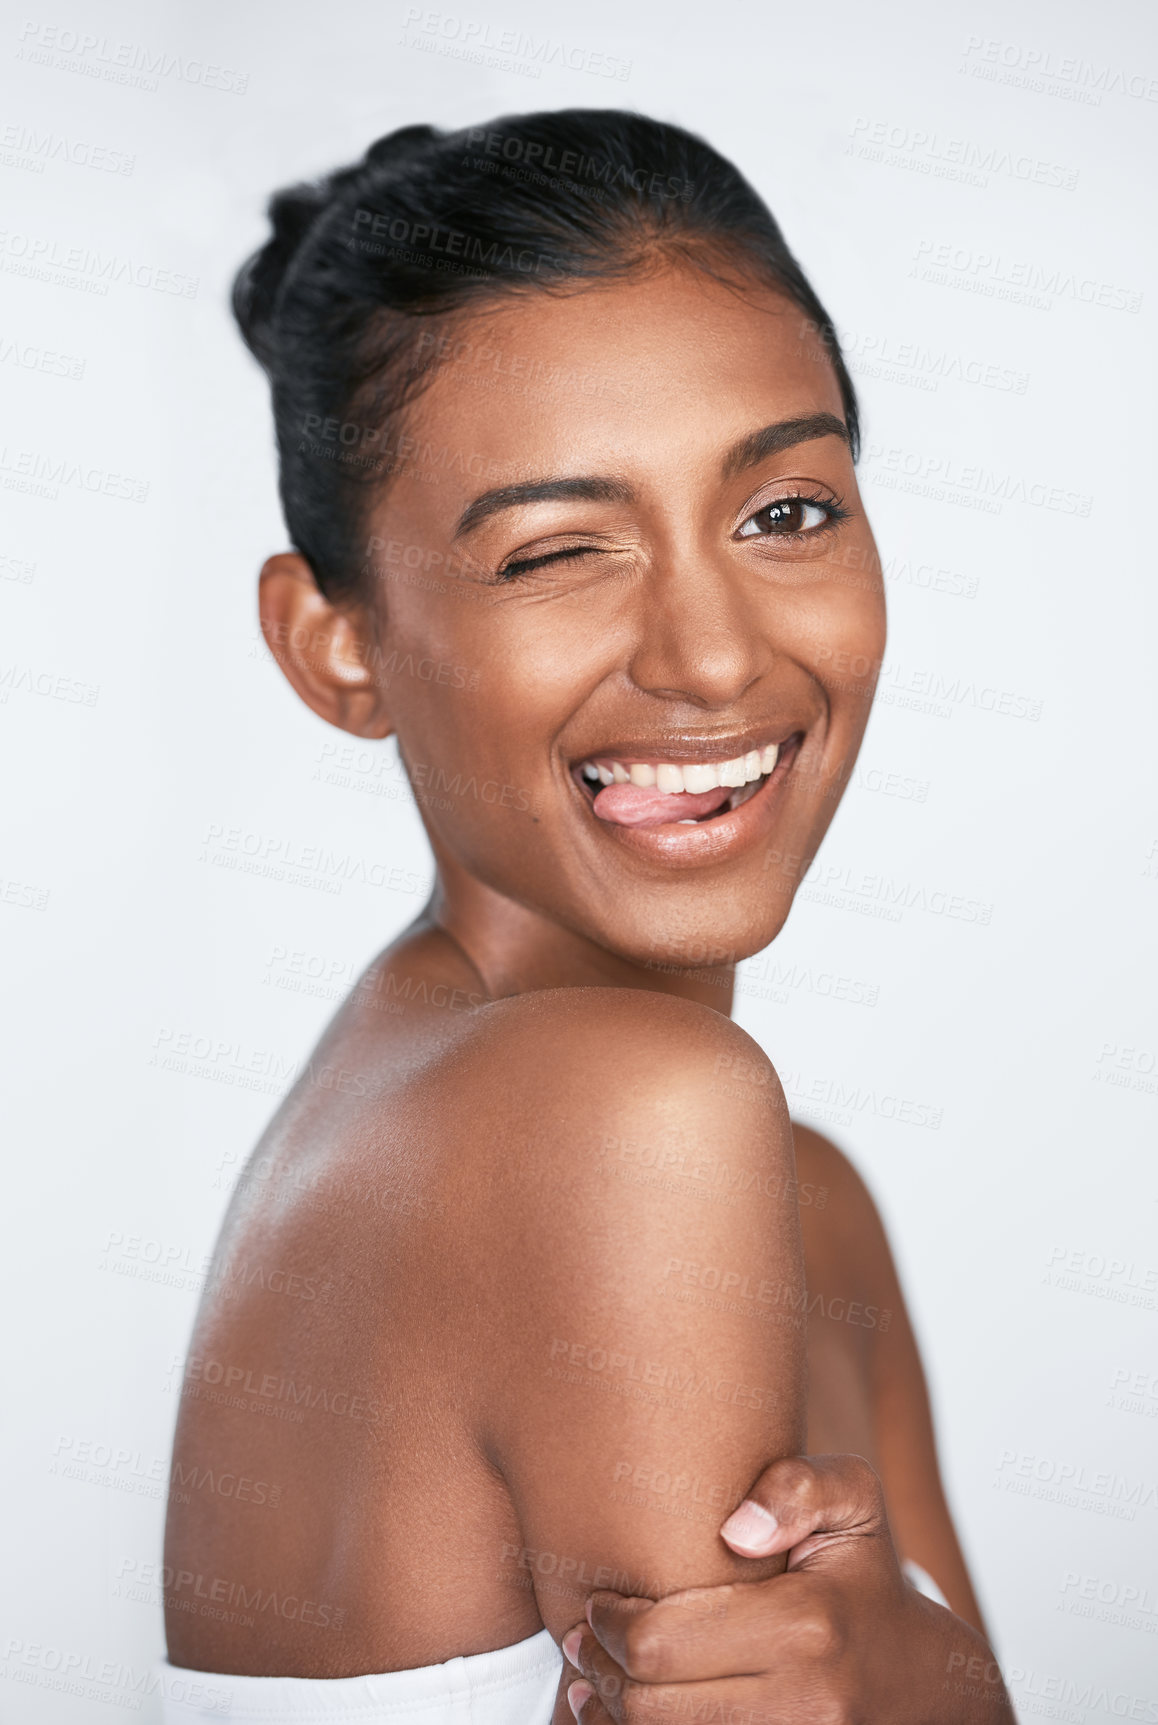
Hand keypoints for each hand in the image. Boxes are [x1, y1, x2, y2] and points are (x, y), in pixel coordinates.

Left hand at [560, 1453, 1013, 1723]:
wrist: (925, 1687)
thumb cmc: (863, 1580)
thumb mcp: (854, 1505)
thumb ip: (800, 1486)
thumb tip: (736, 1528)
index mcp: (808, 1628)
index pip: (661, 1643)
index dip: (609, 1624)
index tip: (597, 1602)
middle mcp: (803, 1704)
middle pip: (650, 1706)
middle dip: (601, 1671)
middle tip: (582, 1640)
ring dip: (614, 1717)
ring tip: (594, 1682)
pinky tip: (626, 1718)